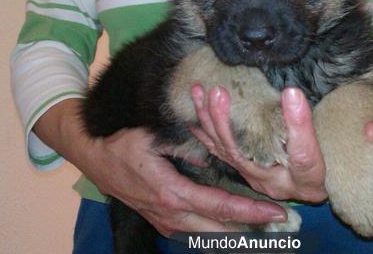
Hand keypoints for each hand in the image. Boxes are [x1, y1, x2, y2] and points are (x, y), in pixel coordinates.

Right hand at [35, 99, 286, 237]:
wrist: (92, 158)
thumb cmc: (123, 144)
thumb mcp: (155, 137)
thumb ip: (187, 146)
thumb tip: (216, 153)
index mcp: (172, 193)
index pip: (220, 207)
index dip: (250, 212)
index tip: (276, 212)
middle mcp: (171, 214)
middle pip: (219, 230)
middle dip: (251, 229)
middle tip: (280, 224)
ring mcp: (165, 222)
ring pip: (208, 235)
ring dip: (236, 232)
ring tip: (263, 225)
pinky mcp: (161, 221)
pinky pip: (195, 232)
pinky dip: (217, 230)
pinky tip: (233, 225)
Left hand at [189, 87, 372, 201]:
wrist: (326, 179)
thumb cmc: (346, 161)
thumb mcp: (370, 156)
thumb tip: (370, 129)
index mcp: (312, 180)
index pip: (304, 157)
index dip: (299, 127)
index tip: (294, 92)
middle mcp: (279, 183)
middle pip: (251, 158)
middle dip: (232, 125)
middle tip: (222, 92)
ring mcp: (256, 177)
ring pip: (228, 154)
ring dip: (212, 122)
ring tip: (204, 91)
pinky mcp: (242, 170)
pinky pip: (218, 151)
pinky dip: (205, 129)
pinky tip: (195, 104)